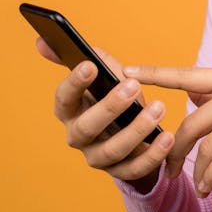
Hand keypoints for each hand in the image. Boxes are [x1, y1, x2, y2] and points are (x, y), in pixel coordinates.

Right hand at [36, 38, 173, 191]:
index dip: (74, 83)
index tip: (90, 66)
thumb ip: (83, 55)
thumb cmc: (114, 94)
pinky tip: (168, 137)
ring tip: (159, 107)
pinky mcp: (121, 172)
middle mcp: (78, 136)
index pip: (64, 98)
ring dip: (136, 129)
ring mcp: (98, 157)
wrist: (130, 129)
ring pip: (113, 150)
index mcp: (70, 110)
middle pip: (87, 126)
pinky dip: (153, 154)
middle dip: (110, 106)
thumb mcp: (103, 73)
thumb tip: (42, 40)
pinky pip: (135, 169)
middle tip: (133, 86)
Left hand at [122, 64, 211, 193]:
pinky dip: (210, 178)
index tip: (127, 70)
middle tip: (169, 172)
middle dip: (176, 151)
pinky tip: (208, 187)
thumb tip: (188, 93)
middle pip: (193, 121)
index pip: (190, 75)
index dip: (157, 73)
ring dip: (197, 171)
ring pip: (207, 145)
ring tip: (198, 185)